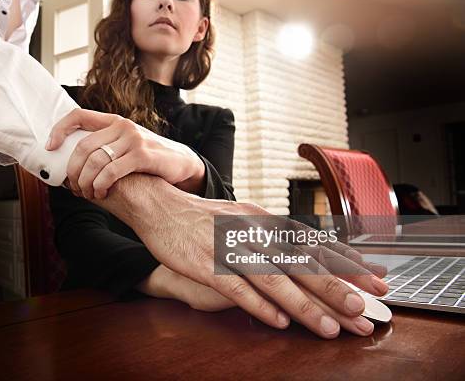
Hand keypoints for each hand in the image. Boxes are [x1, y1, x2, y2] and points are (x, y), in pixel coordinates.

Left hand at [46, 108, 204, 198]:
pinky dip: (100, 185)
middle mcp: (122, 125)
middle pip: (83, 146)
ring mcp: (133, 139)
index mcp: (114, 121)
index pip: (78, 115)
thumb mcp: (126, 145)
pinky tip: (101, 193)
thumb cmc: (148, 159)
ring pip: (94, 161)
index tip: (50, 147)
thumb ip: (105, 147)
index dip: (59, 129)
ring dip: (86, 182)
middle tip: (74, 187)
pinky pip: (111, 171)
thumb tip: (73, 164)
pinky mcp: (142, 155)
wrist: (181, 163)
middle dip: (73, 171)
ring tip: (88, 194)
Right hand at [92, 174, 388, 338]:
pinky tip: (278, 321)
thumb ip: (273, 234)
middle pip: (299, 263)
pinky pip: (235, 287)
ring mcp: (228, 247)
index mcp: (265, 220)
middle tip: (364, 312)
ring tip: (329, 328)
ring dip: (304, 305)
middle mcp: (252, 231)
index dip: (345, 263)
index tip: (375, 281)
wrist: (161, 207)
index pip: (312, 243)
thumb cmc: (205, 218)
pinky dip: (258, 305)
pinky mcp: (205, 264)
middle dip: (335, 289)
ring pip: (272, 279)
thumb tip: (308, 249)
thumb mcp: (244, 218)